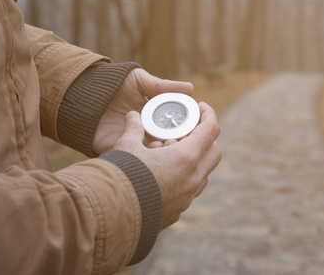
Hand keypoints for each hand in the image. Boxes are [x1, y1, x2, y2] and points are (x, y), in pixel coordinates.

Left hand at [92, 68, 193, 154]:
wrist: (82, 90)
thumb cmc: (112, 82)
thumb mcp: (140, 80)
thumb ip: (163, 86)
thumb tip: (191, 88)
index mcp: (152, 117)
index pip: (174, 128)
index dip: (185, 131)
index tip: (196, 130)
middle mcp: (144, 132)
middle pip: (166, 143)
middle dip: (176, 144)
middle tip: (184, 142)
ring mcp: (131, 142)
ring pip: (152, 154)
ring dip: (163, 152)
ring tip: (168, 145)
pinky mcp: (117, 150)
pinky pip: (132, 159)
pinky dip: (142, 157)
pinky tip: (151, 150)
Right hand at [113, 103, 221, 229]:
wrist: (110, 215)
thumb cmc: (120, 176)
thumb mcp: (126, 146)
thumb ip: (134, 128)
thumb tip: (132, 115)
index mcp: (185, 159)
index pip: (210, 130)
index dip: (208, 114)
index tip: (201, 107)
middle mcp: (192, 180)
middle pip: (214, 153)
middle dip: (204, 139)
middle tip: (184, 133)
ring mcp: (187, 198)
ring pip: (203, 174)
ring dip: (193, 161)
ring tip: (167, 155)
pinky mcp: (178, 211)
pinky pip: (189, 191)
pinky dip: (183, 178)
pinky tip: (161, 174)